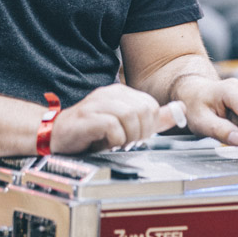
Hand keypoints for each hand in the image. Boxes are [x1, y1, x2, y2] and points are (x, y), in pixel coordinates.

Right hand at [49, 84, 183, 153]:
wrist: (56, 136)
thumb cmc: (91, 132)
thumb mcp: (126, 125)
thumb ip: (154, 118)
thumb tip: (180, 109)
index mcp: (120, 93)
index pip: (150, 105)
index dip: (149, 125)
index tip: (137, 137)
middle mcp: (109, 94)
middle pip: (143, 110)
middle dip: (140, 132)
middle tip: (127, 142)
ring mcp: (97, 103)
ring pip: (130, 117)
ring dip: (128, 137)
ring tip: (116, 143)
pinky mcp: (87, 117)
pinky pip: (113, 127)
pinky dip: (114, 140)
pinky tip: (105, 144)